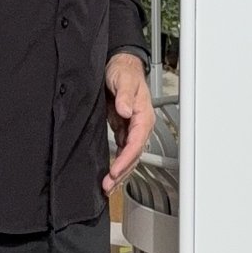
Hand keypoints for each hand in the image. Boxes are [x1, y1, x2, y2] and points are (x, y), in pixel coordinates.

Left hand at [105, 51, 154, 190]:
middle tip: (108, 186)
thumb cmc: (123, 70)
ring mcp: (131, 129)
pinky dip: (117, 164)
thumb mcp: (123, 79)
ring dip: (120, 173)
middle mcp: (139, 125)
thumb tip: (127, 111)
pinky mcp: (122, 130)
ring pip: (128, 157)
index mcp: (143, 115)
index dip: (126, 158)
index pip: (136, 142)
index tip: (115, 170)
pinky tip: (110, 175)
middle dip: (122, 172)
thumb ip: (125, 95)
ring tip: (107, 187)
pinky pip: (122, 151)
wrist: (119, 65)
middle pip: (133, 155)